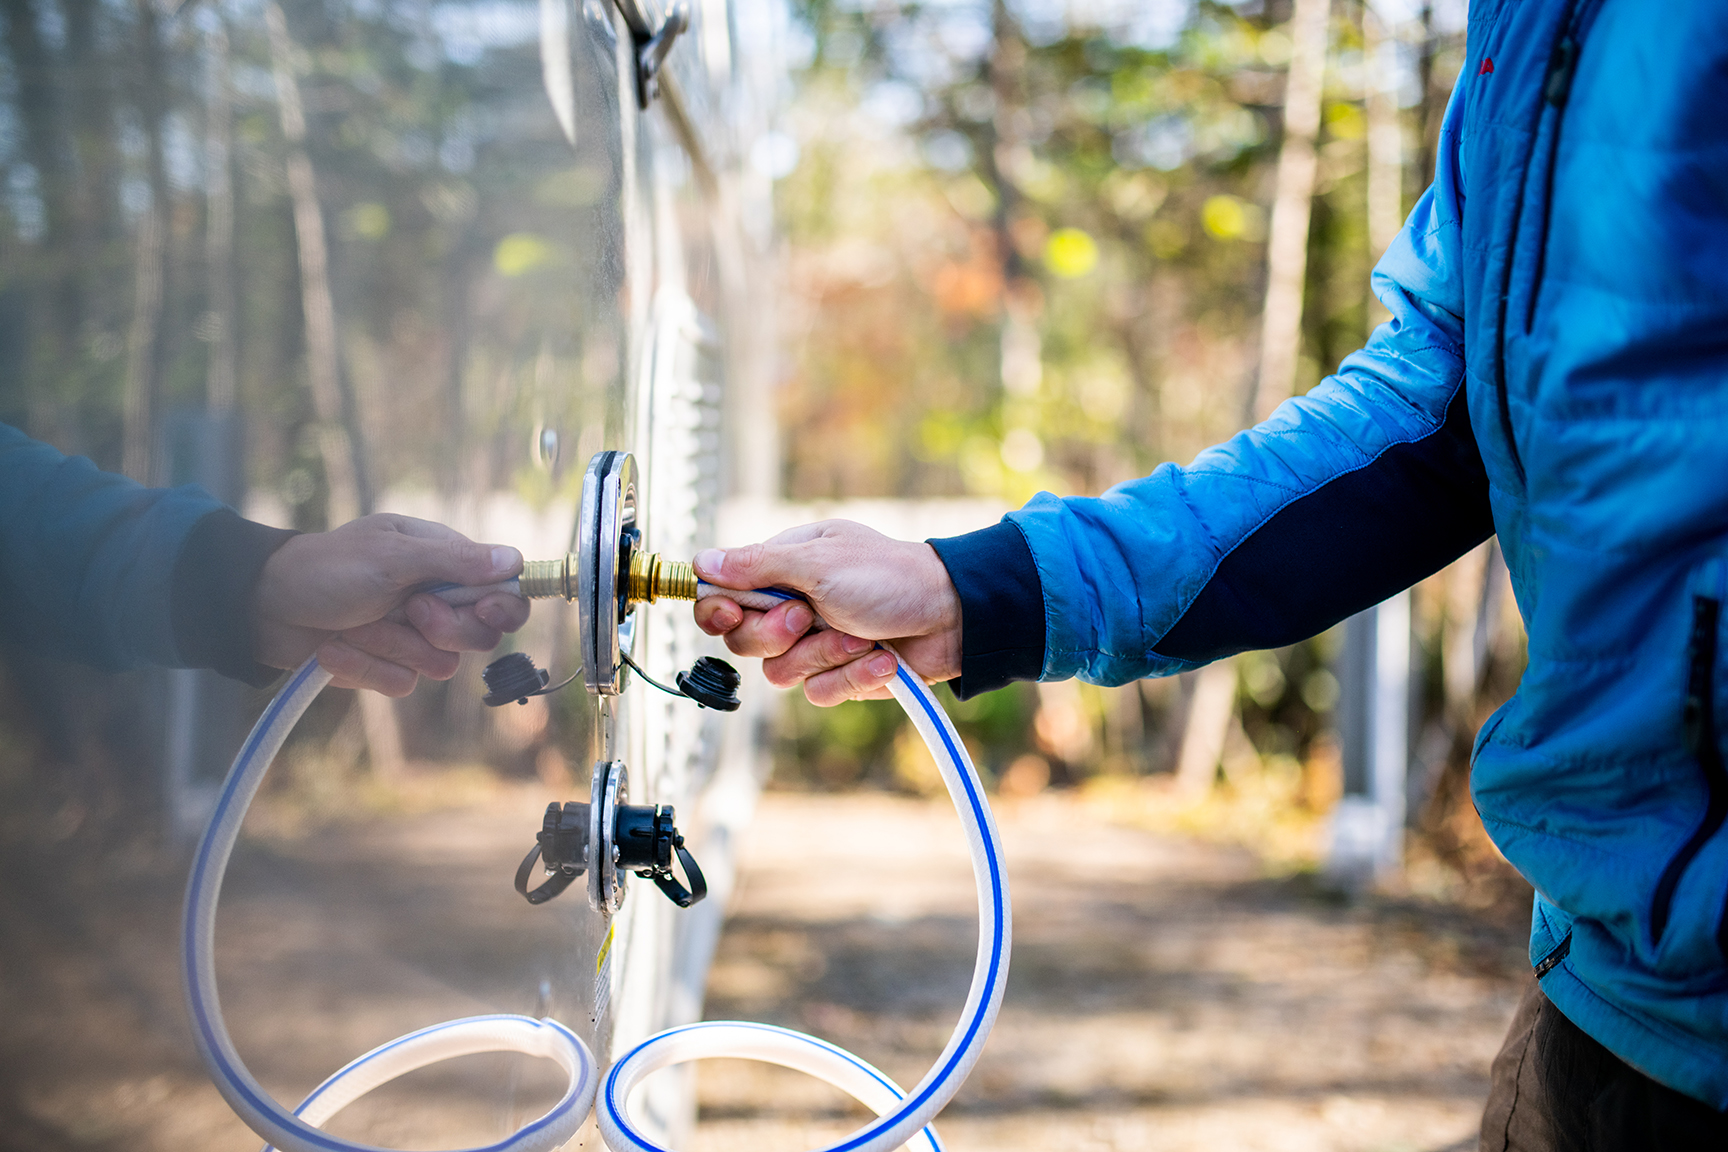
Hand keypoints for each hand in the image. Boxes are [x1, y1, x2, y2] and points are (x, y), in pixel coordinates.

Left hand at [253, 513, 530, 695]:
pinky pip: (402, 684)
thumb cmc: (325, 567)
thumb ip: (455, 562)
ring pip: (440, 665)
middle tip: (407, 608)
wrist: (262, 606)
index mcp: (443, 562)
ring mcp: (411, 636)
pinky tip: (336, 647)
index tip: (486, 611)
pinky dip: (365, 667)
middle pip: (480, 636)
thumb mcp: (392, 557)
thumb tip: (514, 560)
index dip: (502, 607)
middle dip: (440, 629)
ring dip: (391, 646)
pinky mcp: (386, 667)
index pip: (503, 592)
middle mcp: (435, 599)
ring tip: (356, 623)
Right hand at [692, 520, 961, 705]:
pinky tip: (882, 657)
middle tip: (810, 615)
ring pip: (781, 673)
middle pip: (744, 641)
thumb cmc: (890, 575)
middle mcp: (794, 606)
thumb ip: (757, 566)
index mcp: (783, 570)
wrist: (953, 615)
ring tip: (862, 635)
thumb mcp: (818, 563)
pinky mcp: (841, 675)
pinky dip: (852, 676)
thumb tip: (702, 563)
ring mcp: (817, 643)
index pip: (723, 596)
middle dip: (778, 633)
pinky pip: (819, 693)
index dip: (718, 610)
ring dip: (826, 655)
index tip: (728, 613)